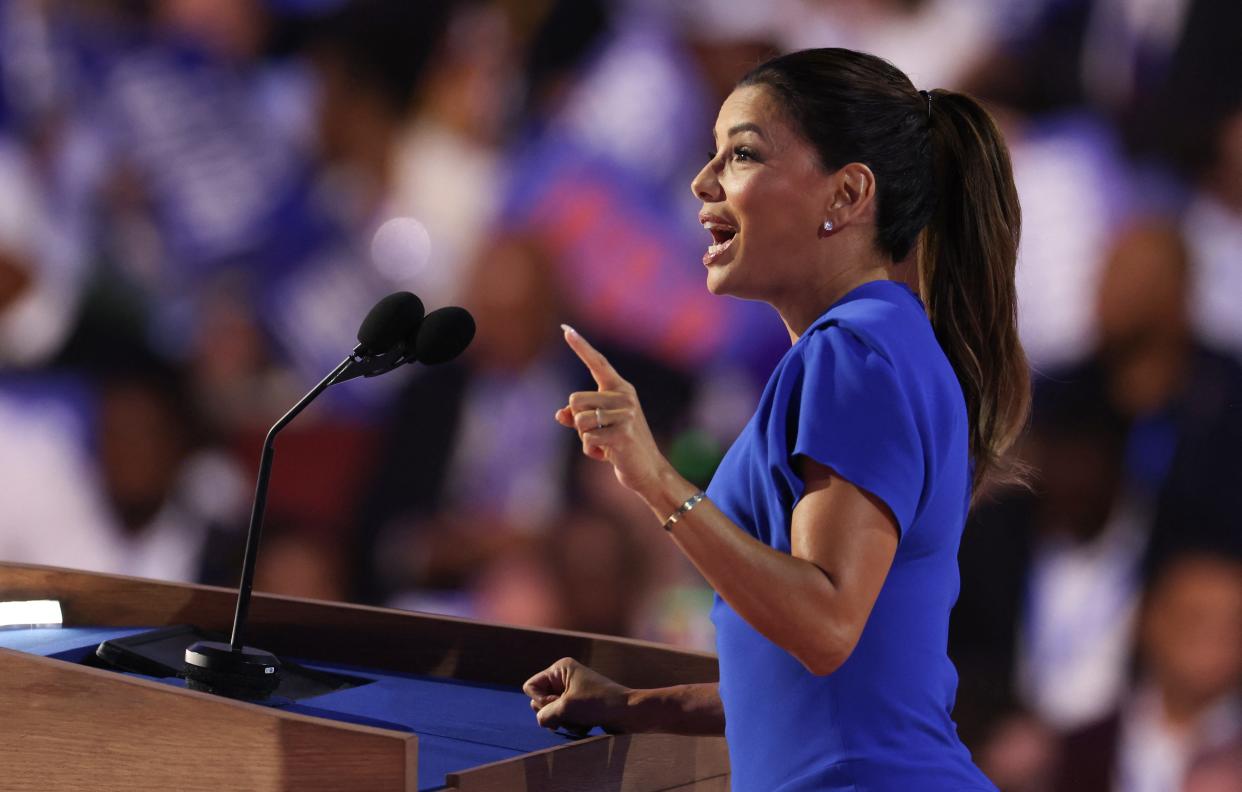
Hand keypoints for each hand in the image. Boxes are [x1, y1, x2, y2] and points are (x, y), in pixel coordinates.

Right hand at [523, 657, 633, 732]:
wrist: (627, 712)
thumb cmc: (597, 704)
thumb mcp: (565, 708)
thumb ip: (544, 714)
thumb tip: (541, 720)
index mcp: (560, 668)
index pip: (531, 687)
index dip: (540, 700)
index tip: (558, 703)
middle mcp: (565, 677)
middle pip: (539, 701)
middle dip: (552, 713)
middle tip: (570, 715)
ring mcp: (572, 692)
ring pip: (552, 713)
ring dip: (564, 722)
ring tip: (581, 722)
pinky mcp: (580, 706)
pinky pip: (564, 719)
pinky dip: (573, 725)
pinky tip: (587, 726)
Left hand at [555, 325, 670, 497]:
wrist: (647, 471)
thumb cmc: (620, 446)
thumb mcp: (597, 428)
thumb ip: (578, 418)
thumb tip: (559, 415)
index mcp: (619, 389)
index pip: (597, 362)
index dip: (580, 346)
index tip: (565, 328)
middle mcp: (624, 395)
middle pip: (575, 400)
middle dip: (578, 421)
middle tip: (599, 434)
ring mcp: (626, 413)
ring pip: (579, 420)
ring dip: (584, 438)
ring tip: (604, 444)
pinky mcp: (624, 432)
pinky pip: (587, 438)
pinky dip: (592, 451)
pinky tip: (608, 455)